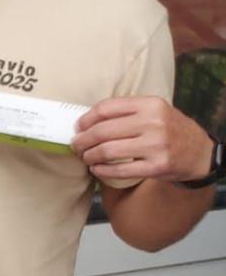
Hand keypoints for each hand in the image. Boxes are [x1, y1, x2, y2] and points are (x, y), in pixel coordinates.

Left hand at [71, 97, 214, 180]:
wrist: (200, 152)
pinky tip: (96, 169)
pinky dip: (102, 170)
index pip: (106, 108)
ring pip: (108, 151)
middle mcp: (154, 123)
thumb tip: (87, 120)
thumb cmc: (170, 129)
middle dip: (83, 140)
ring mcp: (156, 146)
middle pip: (102, 131)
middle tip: (76, 145)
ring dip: (90, 156)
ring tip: (86, 157)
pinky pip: (120, 170)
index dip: (86, 119)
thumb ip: (127, 111)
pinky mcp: (157, 166)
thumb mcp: (155, 111)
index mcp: (151, 105)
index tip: (78, 127)